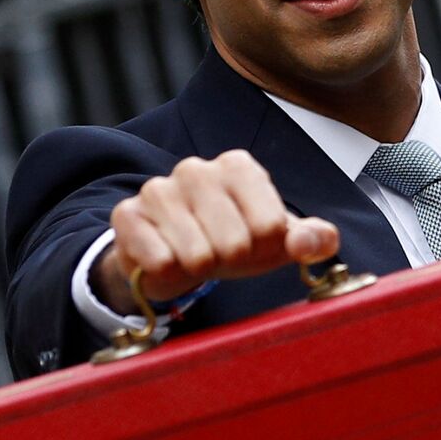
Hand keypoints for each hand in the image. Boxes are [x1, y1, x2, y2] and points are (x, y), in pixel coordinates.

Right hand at [95, 150, 339, 314]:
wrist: (171, 256)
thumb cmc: (231, 242)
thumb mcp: (277, 242)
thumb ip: (311, 240)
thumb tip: (313, 243)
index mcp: (238, 167)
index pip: (272, 226)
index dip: (266, 248)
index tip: (254, 243)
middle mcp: (196, 169)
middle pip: (235, 243)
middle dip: (232, 261)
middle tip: (220, 253)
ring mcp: (158, 189)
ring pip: (197, 255)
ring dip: (200, 268)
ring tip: (195, 255)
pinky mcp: (127, 215)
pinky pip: (159, 261)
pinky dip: (168, 272)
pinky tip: (166, 258)